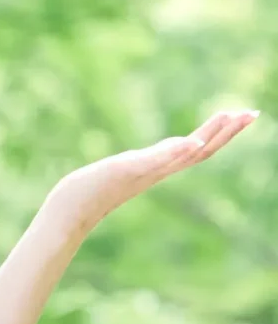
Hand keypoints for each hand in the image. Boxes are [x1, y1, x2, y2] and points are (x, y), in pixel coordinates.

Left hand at [47, 109, 259, 233]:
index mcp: (160, 168)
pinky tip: (193, 142)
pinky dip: (177, 152)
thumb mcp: (131, 167)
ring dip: (209, 137)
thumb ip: (156, 158)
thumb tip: (182, 147)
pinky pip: (158, 161)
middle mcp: (157, 171)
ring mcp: (144, 172)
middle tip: (252, 113)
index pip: (201, 149)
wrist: (72, 209)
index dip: (224, 134)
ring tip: (230, 117)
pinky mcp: (127, 171)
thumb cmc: (96, 189)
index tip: (245, 115)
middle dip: (227, 132)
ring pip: (184, 154)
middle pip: (202, 151)